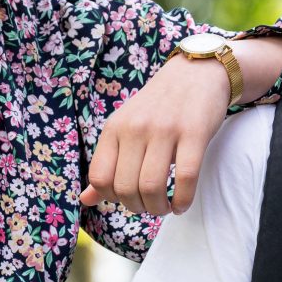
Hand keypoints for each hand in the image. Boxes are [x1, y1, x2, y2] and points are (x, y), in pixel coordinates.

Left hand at [82, 52, 231, 216]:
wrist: (196, 73)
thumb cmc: (158, 107)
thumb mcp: (125, 129)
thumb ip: (107, 164)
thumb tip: (85, 200)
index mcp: (114, 128)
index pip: (99, 177)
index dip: (112, 197)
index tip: (128, 197)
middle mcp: (135, 128)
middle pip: (125, 187)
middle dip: (138, 207)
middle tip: (150, 206)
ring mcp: (165, 129)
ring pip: (151, 186)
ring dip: (158, 208)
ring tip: (165, 207)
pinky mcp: (194, 132)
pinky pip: (185, 178)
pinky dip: (183, 201)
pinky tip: (182, 204)